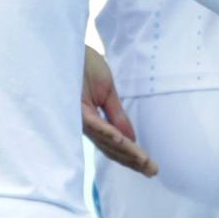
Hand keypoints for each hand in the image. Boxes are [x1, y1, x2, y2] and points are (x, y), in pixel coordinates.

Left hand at [82, 47, 155, 177]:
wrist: (65, 45)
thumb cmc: (83, 66)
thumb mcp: (106, 90)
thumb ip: (117, 116)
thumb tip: (132, 139)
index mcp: (92, 122)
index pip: (115, 145)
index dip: (132, 157)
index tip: (150, 168)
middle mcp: (84, 124)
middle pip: (111, 148)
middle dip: (133, 160)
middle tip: (153, 172)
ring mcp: (78, 117)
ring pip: (105, 140)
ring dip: (126, 151)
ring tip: (144, 162)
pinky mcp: (75, 108)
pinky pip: (94, 124)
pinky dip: (109, 133)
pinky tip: (122, 141)